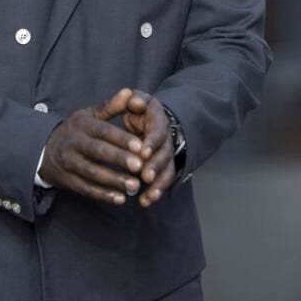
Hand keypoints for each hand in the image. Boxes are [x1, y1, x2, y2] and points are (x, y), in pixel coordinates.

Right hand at [39, 88, 144, 204]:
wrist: (43, 149)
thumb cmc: (75, 130)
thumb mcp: (88, 115)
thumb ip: (110, 106)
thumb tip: (130, 93)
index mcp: (82, 125)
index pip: (103, 131)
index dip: (121, 139)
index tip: (140, 146)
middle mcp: (73, 143)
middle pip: (98, 152)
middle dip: (119, 159)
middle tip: (140, 167)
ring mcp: (69, 162)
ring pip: (92, 173)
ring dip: (114, 180)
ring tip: (135, 185)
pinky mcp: (67, 180)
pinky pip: (86, 189)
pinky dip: (103, 195)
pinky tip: (120, 199)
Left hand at [121, 91, 175, 207]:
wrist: (147, 116)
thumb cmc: (136, 107)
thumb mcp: (135, 99)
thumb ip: (133, 99)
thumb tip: (133, 99)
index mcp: (158, 119)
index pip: (158, 130)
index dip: (152, 141)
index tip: (143, 151)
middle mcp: (166, 138)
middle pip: (165, 154)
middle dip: (155, 166)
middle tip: (145, 176)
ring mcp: (166, 153)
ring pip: (167, 170)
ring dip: (158, 184)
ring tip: (147, 197)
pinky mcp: (163, 166)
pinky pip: (163, 180)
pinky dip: (155, 191)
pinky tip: (145, 202)